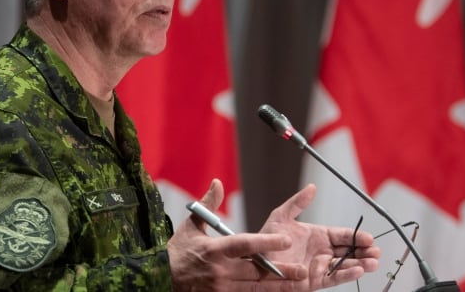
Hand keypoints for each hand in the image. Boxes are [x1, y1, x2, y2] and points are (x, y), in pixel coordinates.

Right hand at [168, 179, 309, 290]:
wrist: (161, 279)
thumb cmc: (178, 251)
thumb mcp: (191, 226)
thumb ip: (209, 204)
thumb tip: (218, 182)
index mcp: (214, 250)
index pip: (244, 245)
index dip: (266, 243)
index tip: (285, 240)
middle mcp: (219, 271)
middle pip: (255, 272)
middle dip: (280, 271)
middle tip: (302, 270)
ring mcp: (221, 288)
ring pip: (255, 288)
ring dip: (278, 286)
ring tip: (299, 284)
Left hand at [259, 184, 380, 289]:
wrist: (255, 260)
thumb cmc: (267, 239)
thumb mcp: (281, 216)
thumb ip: (298, 203)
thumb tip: (312, 187)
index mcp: (318, 236)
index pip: (342, 235)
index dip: (356, 237)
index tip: (369, 237)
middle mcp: (322, 252)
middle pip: (349, 251)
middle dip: (364, 251)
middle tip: (376, 251)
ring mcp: (320, 266)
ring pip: (345, 266)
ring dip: (360, 264)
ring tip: (373, 262)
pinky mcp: (315, 280)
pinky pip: (333, 278)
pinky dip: (346, 275)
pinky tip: (358, 270)